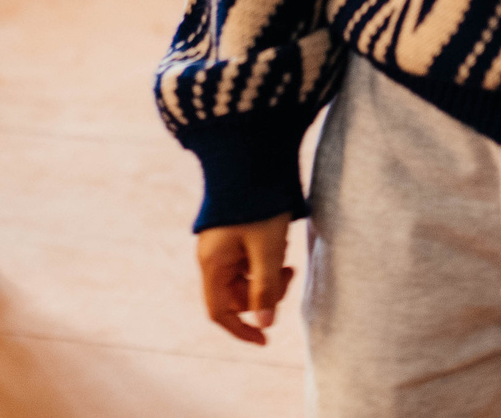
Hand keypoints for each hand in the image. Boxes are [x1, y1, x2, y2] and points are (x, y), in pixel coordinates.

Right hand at [196, 215, 292, 345]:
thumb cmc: (258, 204)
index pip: (219, 312)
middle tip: (288, 274)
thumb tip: (265, 323)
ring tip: (285, 254)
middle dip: (264, 294)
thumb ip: (267, 288)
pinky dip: (265, 260)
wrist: (250, 158)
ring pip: (245, 278)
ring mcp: (221, 245)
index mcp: (212, 263)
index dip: (241, 330)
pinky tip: (278, 242)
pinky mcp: (231, 233)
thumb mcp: (268, 249)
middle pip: (236, 295)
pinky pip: (247, 260)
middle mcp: (212, 257)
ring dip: (267, 276)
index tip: (265, 341)